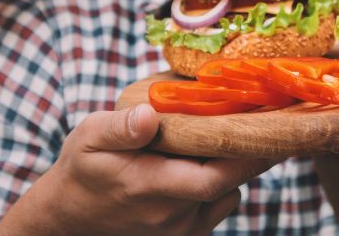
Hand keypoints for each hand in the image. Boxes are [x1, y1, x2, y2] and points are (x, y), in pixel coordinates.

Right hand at [0, 104, 276, 234]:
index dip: (249, 155)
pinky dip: (221, 182)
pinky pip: (217, 206)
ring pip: (227, 194)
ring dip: (233, 167)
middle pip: (228, 184)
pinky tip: (210, 157)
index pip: (215, 178)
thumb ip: (120, 128)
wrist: (68, 216)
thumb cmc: (81, 169)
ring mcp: (179, 232)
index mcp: (150, 187)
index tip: (270, 125)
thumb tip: (148, 115)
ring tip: (235, 131)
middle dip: (250, 153)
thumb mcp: (89, 138)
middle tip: (266, 117)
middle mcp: (171, 217)